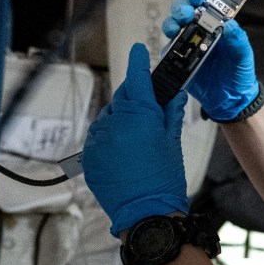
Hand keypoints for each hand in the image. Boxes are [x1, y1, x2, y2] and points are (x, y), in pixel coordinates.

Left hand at [82, 43, 189, 235]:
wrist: (146, 214)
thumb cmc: (164, 179)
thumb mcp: (172, 143)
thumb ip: (169, 115)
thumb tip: (174, 95)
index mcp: (137, 115)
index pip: (137, 79)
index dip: (137, 61)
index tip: (138, 50)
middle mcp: (113, 123)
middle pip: (123, 98)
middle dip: (134, 98)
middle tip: (149, 108)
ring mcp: (97, 140)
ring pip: (109, 118)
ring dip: (121, 120)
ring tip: (137, 140)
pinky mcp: (88, 157)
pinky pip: (99, 138)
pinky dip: (110, 139)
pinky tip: (124, 154)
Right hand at [163, 0, 259, 120]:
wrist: (231, 101)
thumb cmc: (239, 75)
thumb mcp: (243, 57)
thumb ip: (238, 40)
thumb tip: (230, 24)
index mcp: (217, 25)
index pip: (204, 4)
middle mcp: (200, 32)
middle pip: (184, 11)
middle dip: (181, 8)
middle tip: (184, 13)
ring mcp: (188, 45)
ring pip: (173, 27)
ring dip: (171, 23)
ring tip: (174, 28)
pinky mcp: (179, 61)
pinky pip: (168, 51)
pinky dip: (167, 47)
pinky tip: (171, 49)